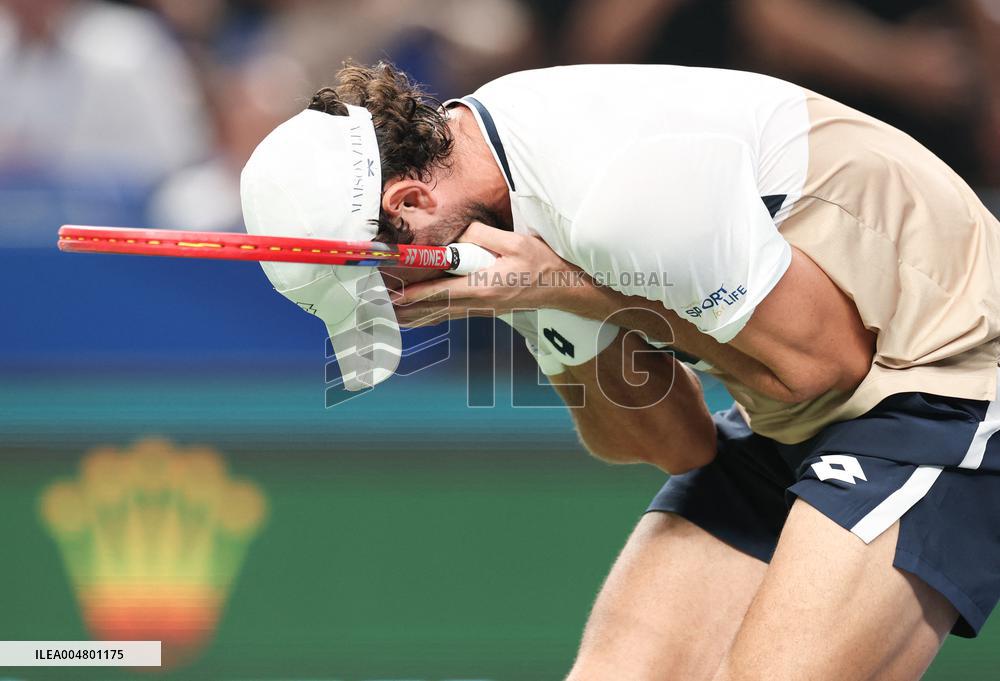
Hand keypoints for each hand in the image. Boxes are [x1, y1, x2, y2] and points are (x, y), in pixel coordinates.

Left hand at [392, 222, 582, 325]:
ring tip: (392, 318)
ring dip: (417, 317)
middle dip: (408, 310)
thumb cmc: (541, 264)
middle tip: (382, 311)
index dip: (416, 295)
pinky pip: (453, 314)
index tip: (395, 296)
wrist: (563, 287)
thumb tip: (457, 233)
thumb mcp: (515, 242)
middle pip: (436, 309)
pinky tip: (421, 317)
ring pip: (443, 314)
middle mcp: (480, 303)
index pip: (441, 292)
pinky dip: (434, 316)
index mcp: (484, 287)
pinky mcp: (486, 309)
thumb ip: (483, 237)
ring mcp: (483, 309)